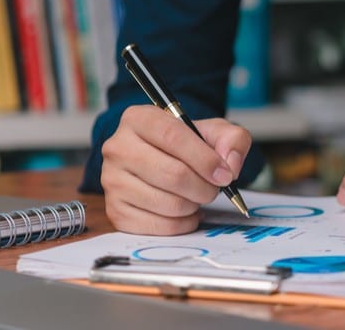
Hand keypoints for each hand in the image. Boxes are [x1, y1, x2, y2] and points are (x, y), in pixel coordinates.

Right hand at [101, 105, 250, 234]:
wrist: (161, 161)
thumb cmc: (185, 146)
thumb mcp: (213, 131)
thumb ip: (232, 139)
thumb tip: (230, 166)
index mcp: (139, 119)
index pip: (173, 136)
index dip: (205, 159)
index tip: (225, 174)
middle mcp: (118, 147)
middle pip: (173, 174)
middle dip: (204, 187)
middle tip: (213, 189)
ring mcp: (112, 181)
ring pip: (168, 203)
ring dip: (194, 206)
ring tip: (195, 196)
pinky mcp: (115, 210)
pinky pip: (159, 226)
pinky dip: (182, 223)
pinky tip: (185, 212)